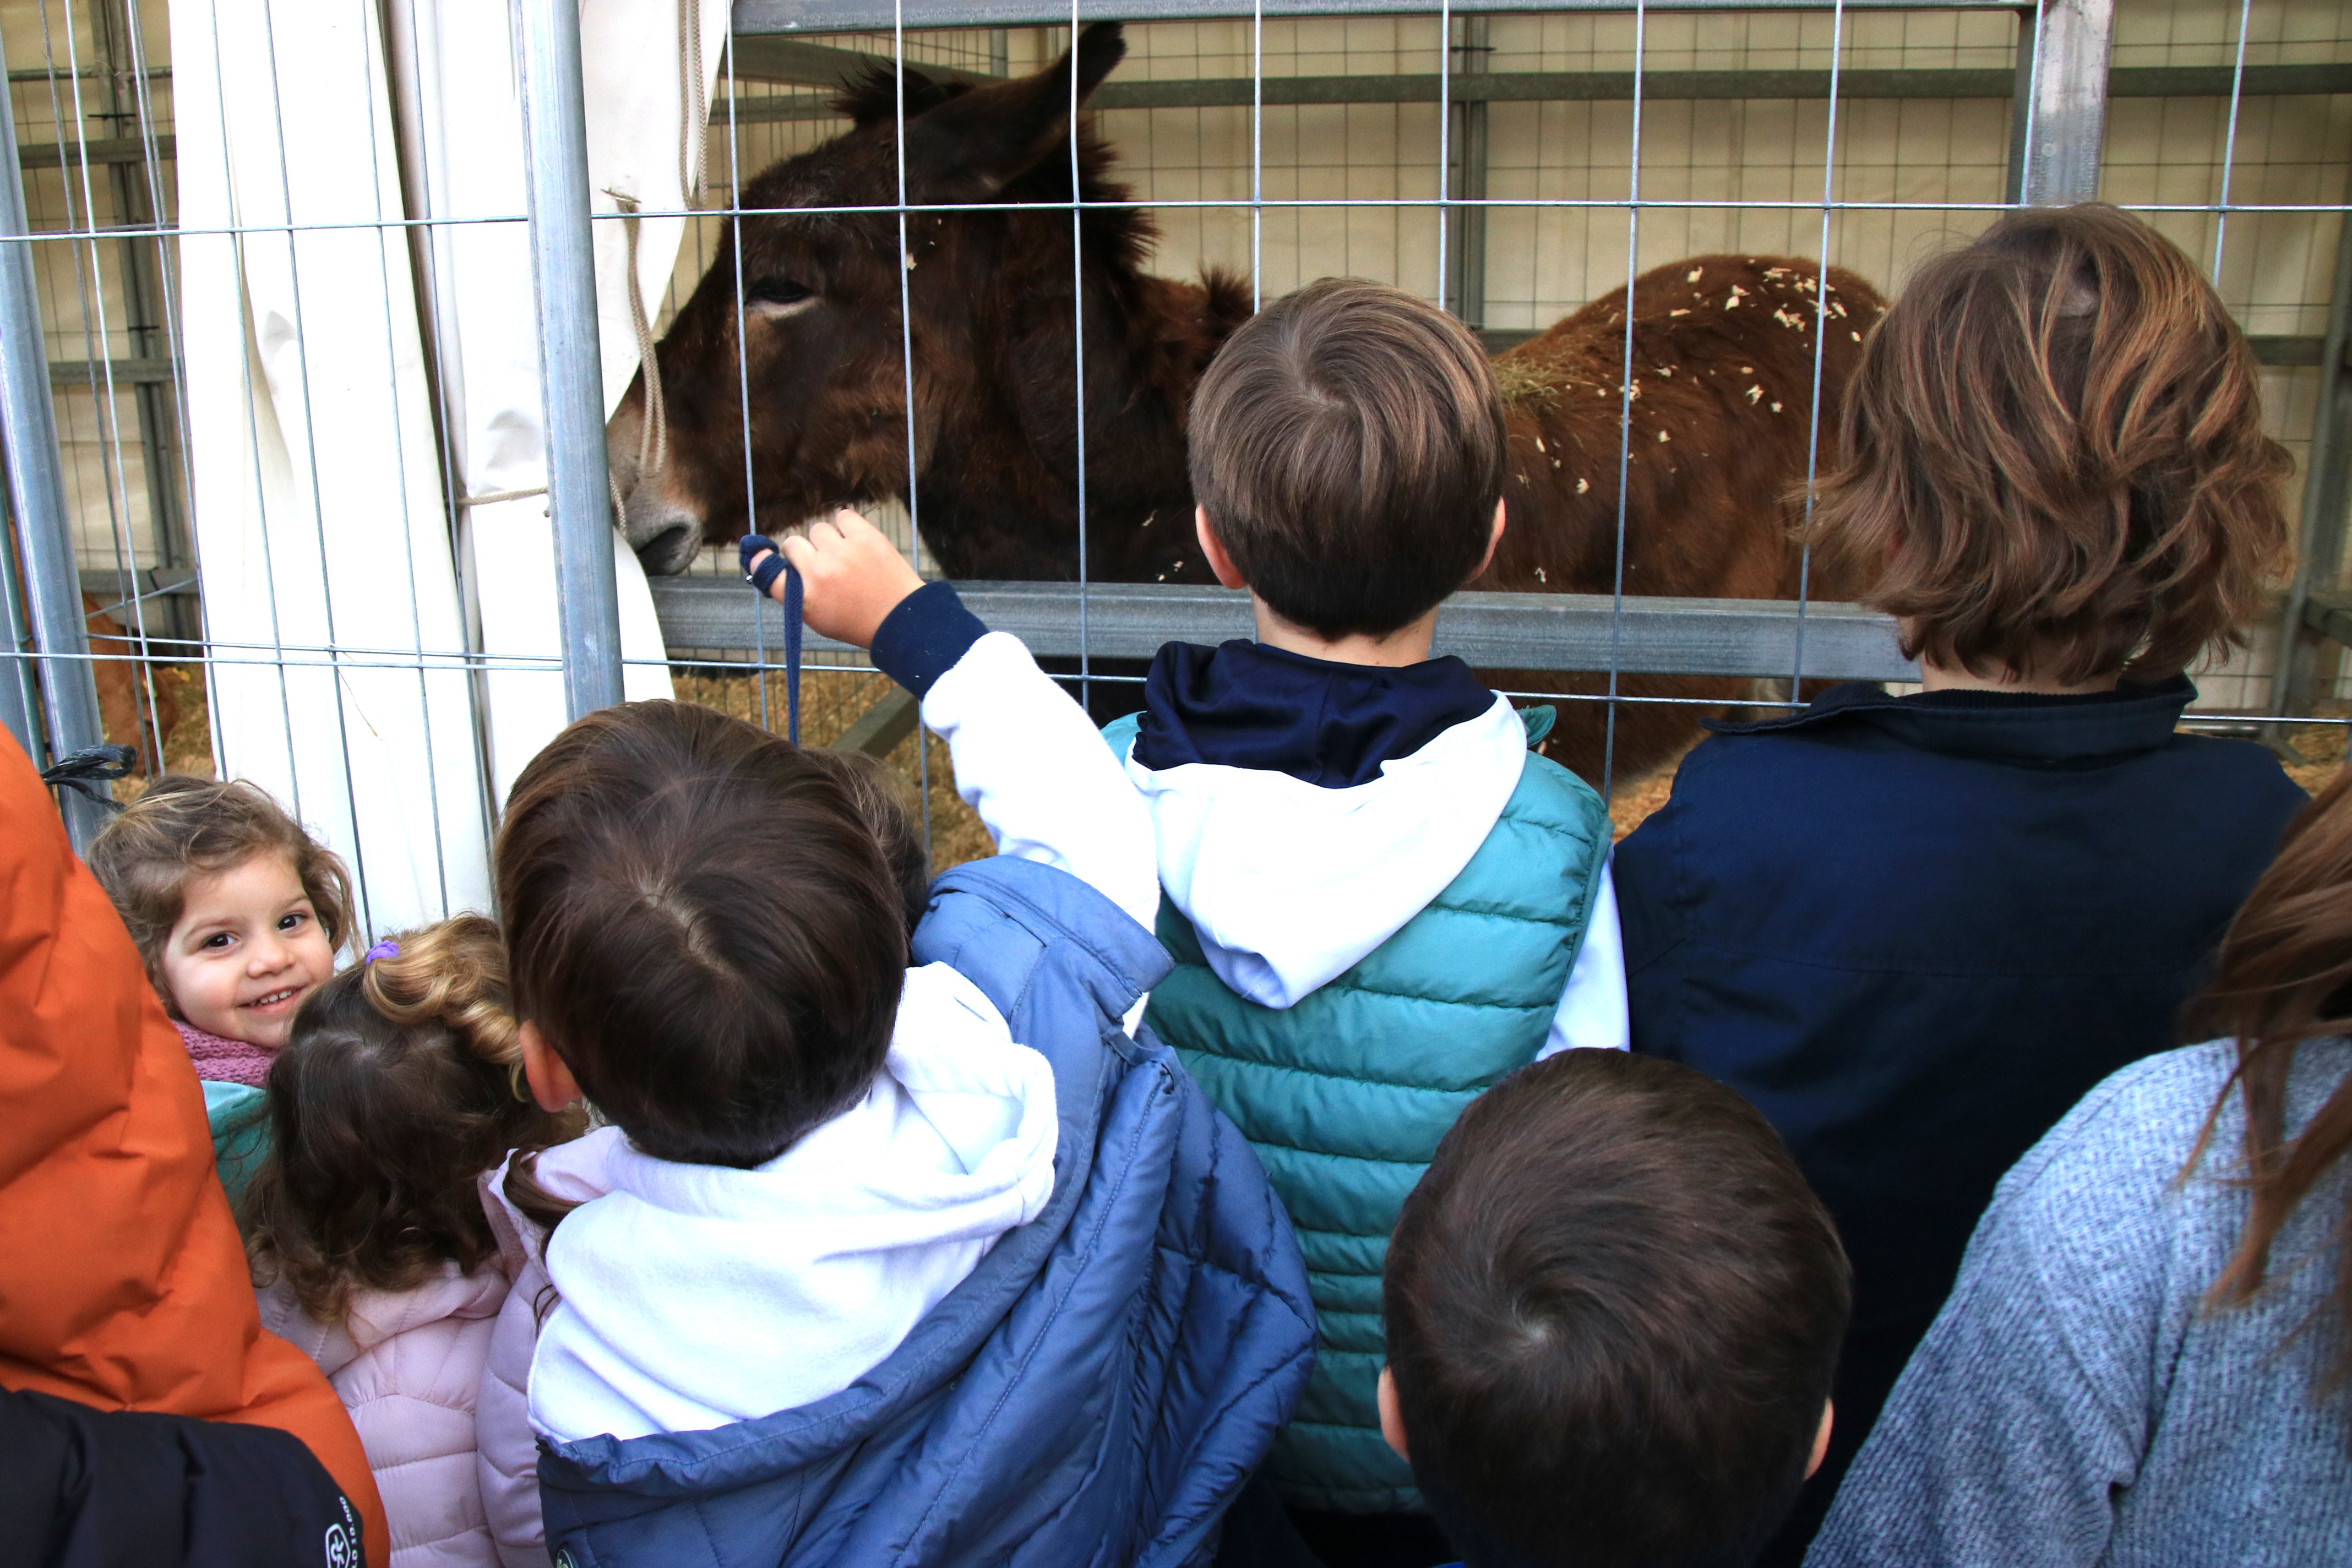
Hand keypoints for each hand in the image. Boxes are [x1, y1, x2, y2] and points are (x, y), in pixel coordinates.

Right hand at [744, 510, 923, 651]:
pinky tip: (856, 542)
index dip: (762, 561)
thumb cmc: (857, 620)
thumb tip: (774, 564)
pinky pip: (843, 516)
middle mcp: (819, 573)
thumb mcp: (817, 618)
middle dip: (805, 552)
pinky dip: (848, 526)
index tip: (762, 555)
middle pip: (793, 544)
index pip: (768, 572)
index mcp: (805, 599)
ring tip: (846, 558)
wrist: (901, 619)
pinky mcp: (865, 537)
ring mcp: (842, 553)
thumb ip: (794, 593)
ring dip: (829, 540)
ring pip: (818, 529)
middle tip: (824, 564)